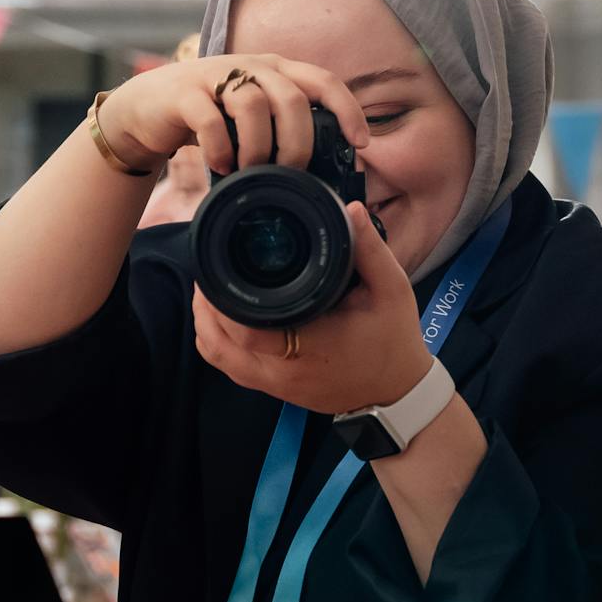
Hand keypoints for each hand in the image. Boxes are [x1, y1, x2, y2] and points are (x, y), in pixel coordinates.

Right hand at [98, 54, 370, 175]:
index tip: (361, 143)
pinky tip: (221, 166)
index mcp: (275, 70)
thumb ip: (283, 128)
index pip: (323, 80)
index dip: (347, 109)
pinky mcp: (184, 93)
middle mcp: (250, 66)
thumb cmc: (210, 117)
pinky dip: (220, 149)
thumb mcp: (253, 117)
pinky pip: (210, 120)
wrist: (146, 110)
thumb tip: (327, 169)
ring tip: (251, 170)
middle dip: (297, 143)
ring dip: (258, 148)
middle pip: (290, 98)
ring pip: (252, 105)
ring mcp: (214, 76)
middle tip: (290, 171)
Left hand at [193, 201, 433, 415]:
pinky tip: (222, 318)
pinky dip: (218, 342)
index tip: (215, 269)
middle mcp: (284, 371)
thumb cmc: (394, 341)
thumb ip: (371, 249)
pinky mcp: (275, 391)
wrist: (397, 391)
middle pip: (218, 344)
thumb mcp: (392, 291)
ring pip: (218, 358)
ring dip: (206, 325)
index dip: (220, 301)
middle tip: (206, 274)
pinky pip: (230, 368)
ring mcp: (275, 386)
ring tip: (209, 292)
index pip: (246, 330)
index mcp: (309, 346)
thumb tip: (352, 210)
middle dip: (205, 307)